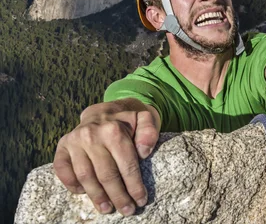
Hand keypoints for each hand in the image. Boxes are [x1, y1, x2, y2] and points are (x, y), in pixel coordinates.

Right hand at [53, 99, 159, 215]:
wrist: (104, 109)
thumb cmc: (127, 119)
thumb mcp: (144, 118)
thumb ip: (149, 131)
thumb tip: (144, 152)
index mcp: (113, 129)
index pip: (125, 164)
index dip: (134, 185)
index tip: (140, 200)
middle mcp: (91, 134)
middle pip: (106, 174)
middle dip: (118, 196)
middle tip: (127, 210)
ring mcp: (74, 140)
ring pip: (85, 176)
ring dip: (96, 196)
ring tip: (107, 208)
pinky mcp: (63, 145)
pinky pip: (62, 169)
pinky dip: (71, 184)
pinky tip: (82, 192)